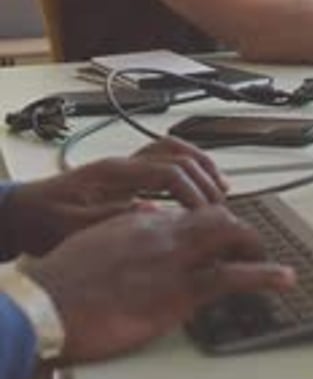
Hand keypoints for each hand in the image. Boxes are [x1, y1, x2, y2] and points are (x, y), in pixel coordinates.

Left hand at [2, 136, 228, 256]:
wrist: (25, 212)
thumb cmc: (45, 221)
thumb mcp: (76, 228)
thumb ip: (114, 221)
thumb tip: (156, 216)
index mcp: (113, 173)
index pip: (167, 171)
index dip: (193, 192)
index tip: (206, 216)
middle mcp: (123, 163)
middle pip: (177, 154)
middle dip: (204, 177)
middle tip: (220, 205)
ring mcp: (125, 165)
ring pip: (173, 150)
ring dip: (200, 166)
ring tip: (220, 190)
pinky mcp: (126, 174)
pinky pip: (165, 160)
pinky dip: (187, 168)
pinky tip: (197, 186)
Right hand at [23, 205, 295, 362]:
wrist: (51, 301)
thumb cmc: (66, 276)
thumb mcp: (97, 240)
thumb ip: (125, 228)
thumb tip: (145, 219)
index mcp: (143, 218)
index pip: (187, 210)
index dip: (207, 218)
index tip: (215, 227)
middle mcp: (164, 230)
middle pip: (215, 216)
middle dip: (237, 228)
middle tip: (250, 243)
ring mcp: (175, 258)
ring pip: (229, 237)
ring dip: (254, 245)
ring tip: (275, 264)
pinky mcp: (180, 291)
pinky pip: (231, 278)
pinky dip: (262, 275)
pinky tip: (282, 278)